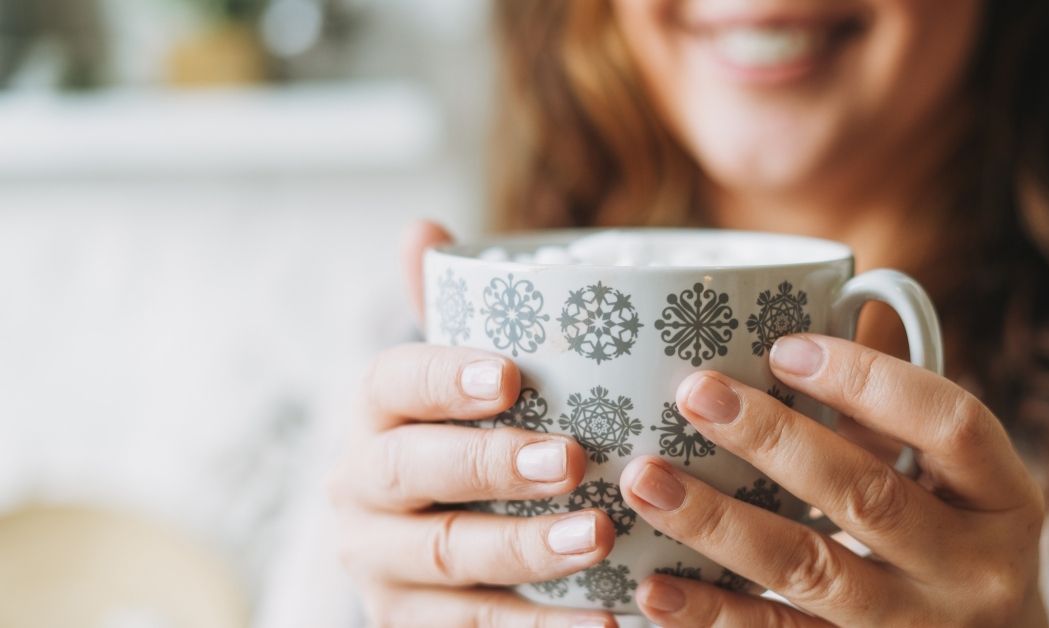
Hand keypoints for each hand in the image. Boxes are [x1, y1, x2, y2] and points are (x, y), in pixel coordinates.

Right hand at [330, 222, 616, 627]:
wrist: (424, 554)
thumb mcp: (453, 382)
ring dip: (523, 549)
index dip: (442, 376)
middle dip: (488, 465)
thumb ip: (450, 315)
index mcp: (376, 413)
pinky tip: (607, 620)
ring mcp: (376, 563)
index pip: (391, 382)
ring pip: (442, 556)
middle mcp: (360, 486)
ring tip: (600, 538)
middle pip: (409, 471)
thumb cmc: (461, 443)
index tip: (509, 374)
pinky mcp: (405, 623)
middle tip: (570, 459)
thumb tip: (424, 227)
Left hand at [619, 334, 1047, 626]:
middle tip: (694, 394)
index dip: (867, 379)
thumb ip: (888, 422)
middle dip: (772, 440)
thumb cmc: (953, 542)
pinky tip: (656, 585)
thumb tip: (772, 335)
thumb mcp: (953, 484)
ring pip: (808, 570)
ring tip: (647, 481)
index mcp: (1003, 498)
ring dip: (717, 523)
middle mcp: (973, 570)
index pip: (950, 422)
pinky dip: (711, 614)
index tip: (783, 348)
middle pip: (867, 496)